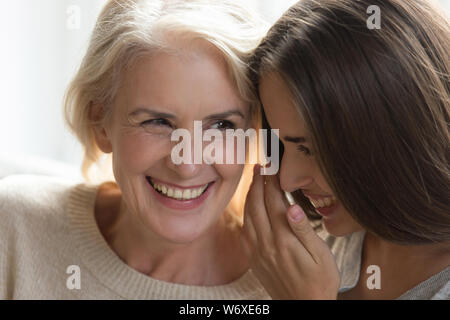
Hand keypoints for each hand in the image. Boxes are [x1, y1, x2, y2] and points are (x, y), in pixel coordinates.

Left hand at [241, 165, 339, 298]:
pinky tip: (249, 207)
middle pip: (257, 205)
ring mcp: (258, 251)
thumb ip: (305, 231)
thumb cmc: (319, 282)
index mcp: (284, 239)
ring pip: (248, 216)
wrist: (305, 307)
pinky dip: (245, 213)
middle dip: (257, 182)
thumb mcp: (321, 256)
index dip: (272, 181)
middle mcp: (267, 243)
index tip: (272, 165)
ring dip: (249, 195)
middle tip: (260, 165)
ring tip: (254, 180)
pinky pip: (245, 231)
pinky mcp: (255, 258)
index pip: (274, 201)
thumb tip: (292, 207)